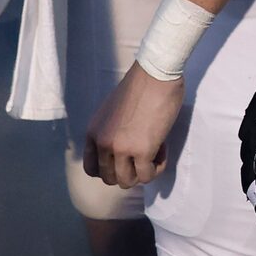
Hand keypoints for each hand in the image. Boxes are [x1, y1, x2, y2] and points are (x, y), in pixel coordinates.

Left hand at [84, 63, 183, 188]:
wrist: (155, 74)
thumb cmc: (140, 85)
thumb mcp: (112, 111)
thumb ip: (111, 130)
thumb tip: (123, 149)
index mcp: (93, 132)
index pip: (92, 169)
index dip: (109, 170)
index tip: (125, 161)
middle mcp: (103, 143)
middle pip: (110, 178)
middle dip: (128, 172)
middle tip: (143, 155)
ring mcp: (121, 149)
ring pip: (127, 181)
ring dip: (142, 172)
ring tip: (154, 152)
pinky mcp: (143, 151)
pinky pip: (147, 175)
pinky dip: (157, 168)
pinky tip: (163, 150)